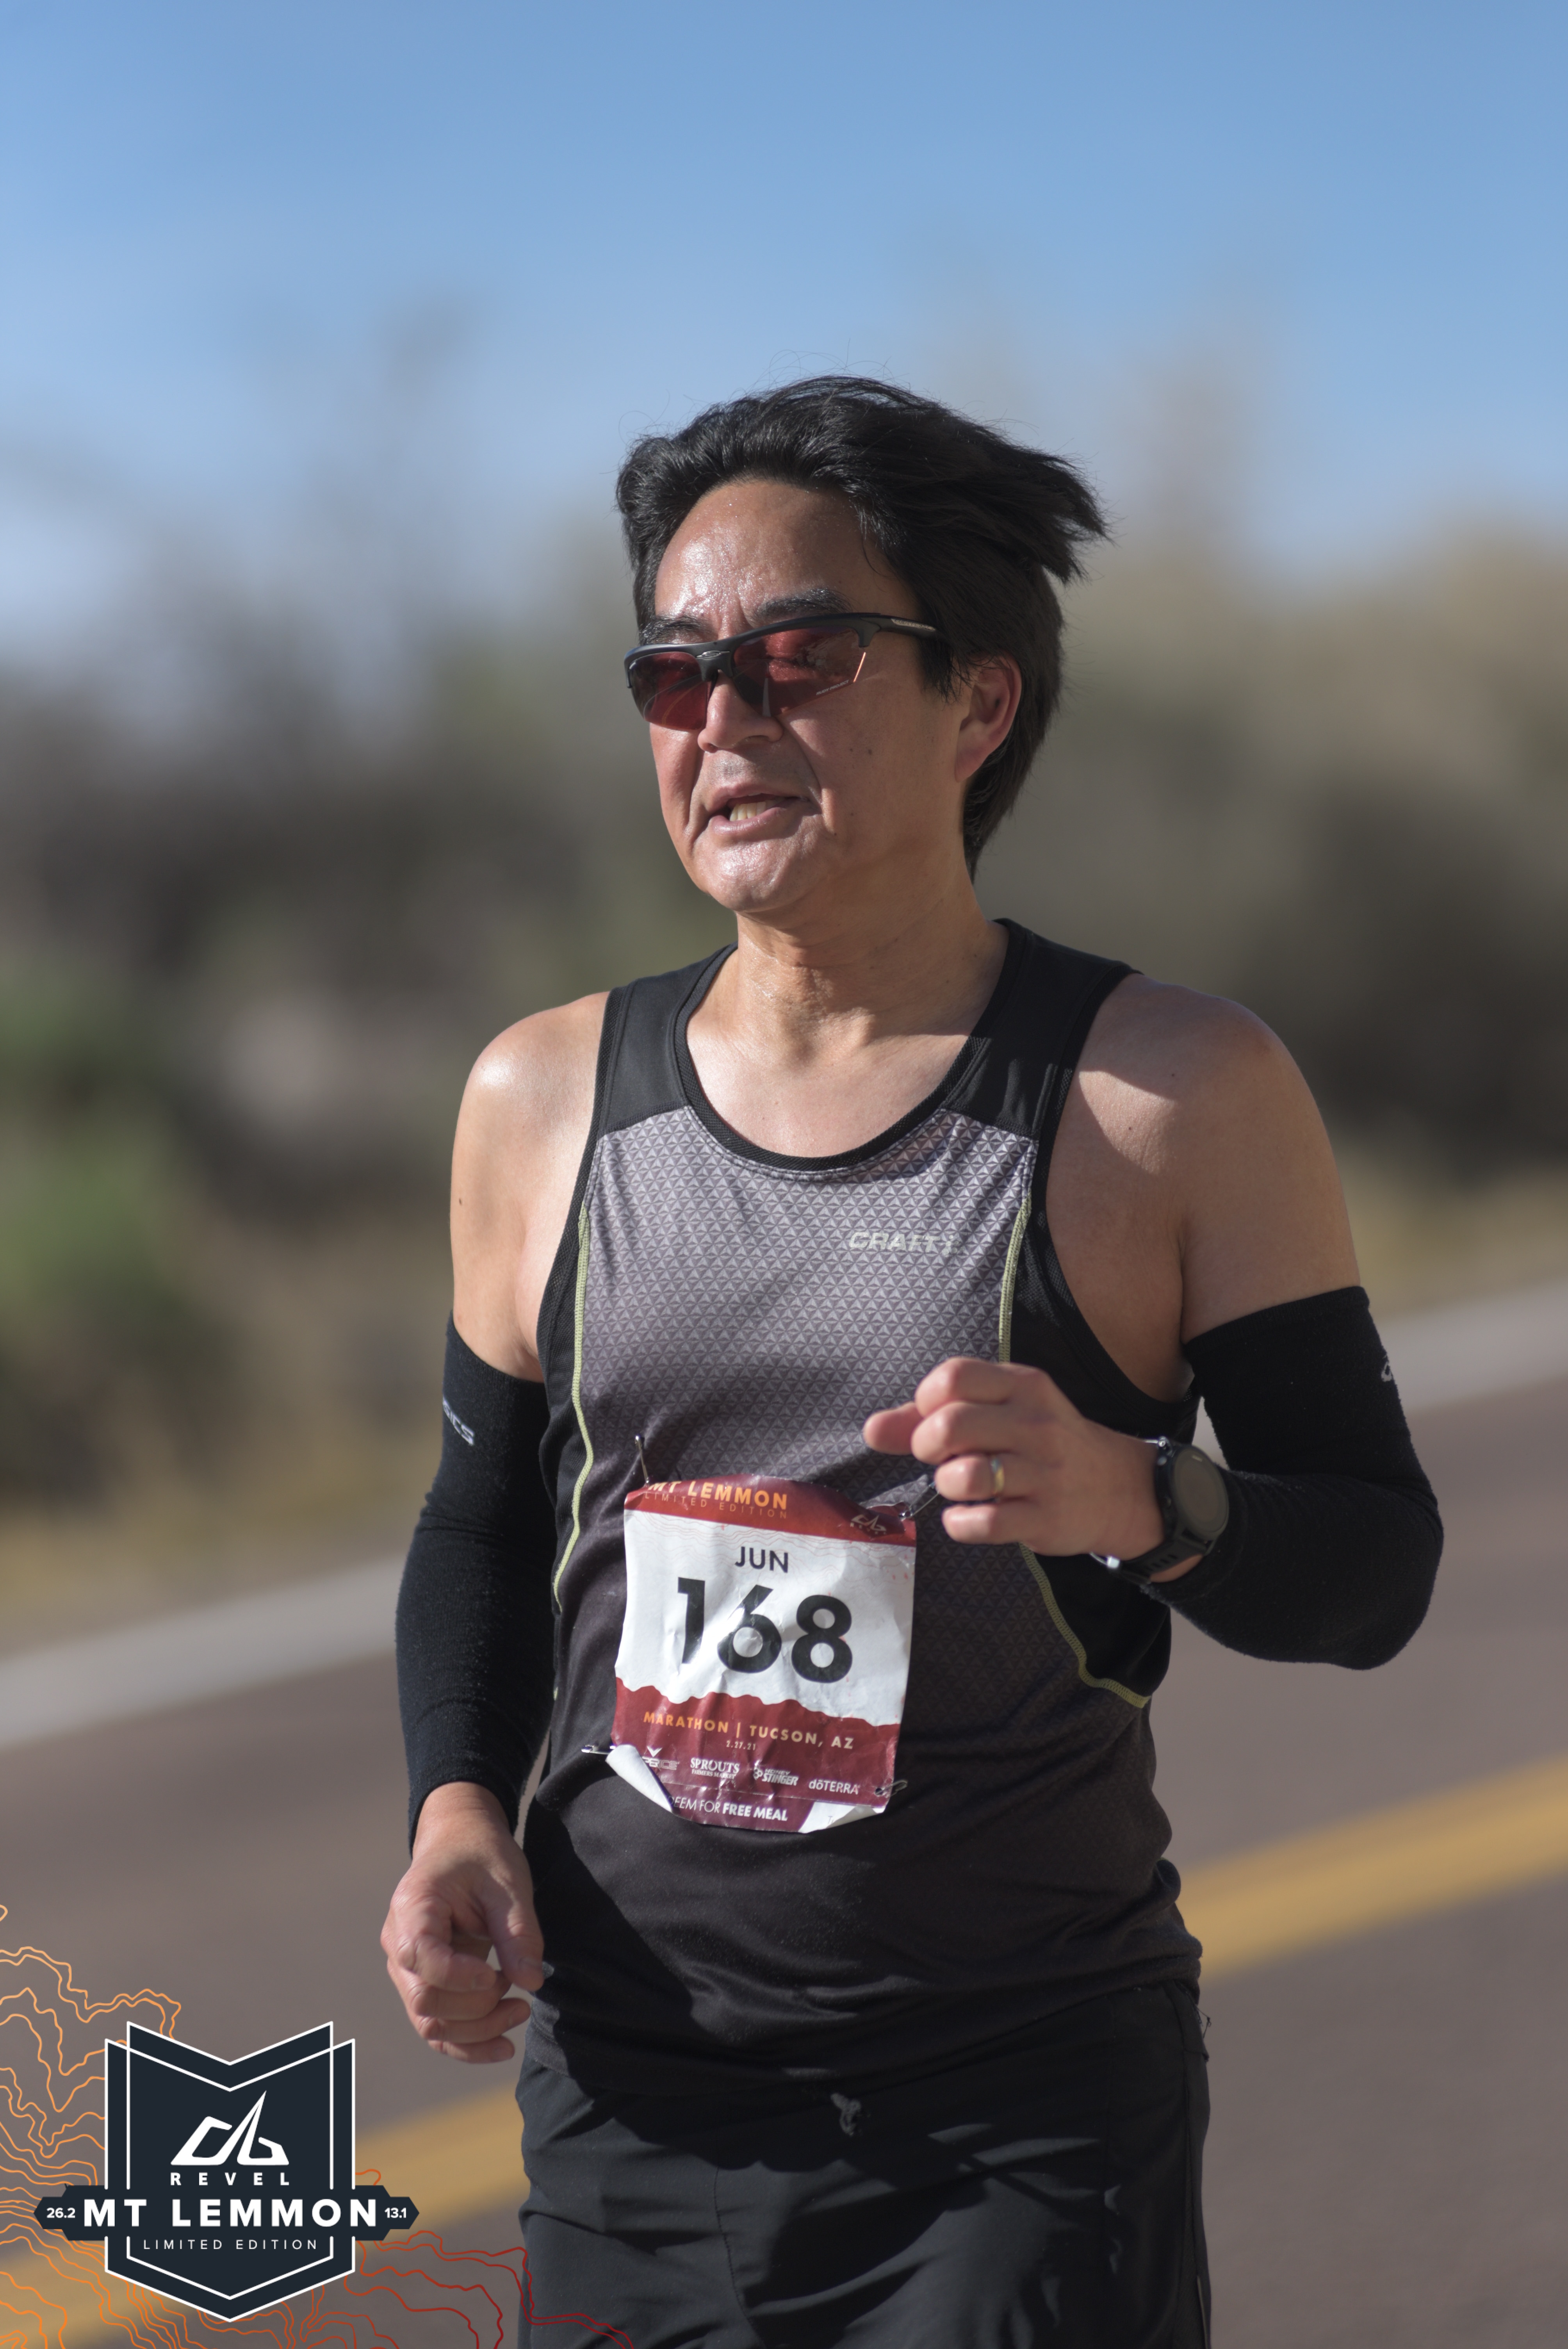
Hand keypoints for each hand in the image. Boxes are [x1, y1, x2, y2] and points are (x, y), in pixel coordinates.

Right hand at [380, 1782, 545, 2062]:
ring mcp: (405, 1968)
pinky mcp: (421, 1984)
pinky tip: (503, 2045)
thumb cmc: (483, 1856)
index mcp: (413, 1907)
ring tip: (521, 2011)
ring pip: (429, 2023)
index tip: (500, 1976)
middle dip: (477, 2008)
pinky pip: (436, 2028)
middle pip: (426, 2000)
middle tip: (519, 1992)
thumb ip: (518, 1932)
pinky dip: (467, 2044)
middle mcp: (398, 1941)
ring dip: (477, 2031)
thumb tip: (531, 1983)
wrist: (460, 1844)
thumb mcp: (508, 1883)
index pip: (423, 1958)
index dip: (461, 1977)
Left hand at [863, 1357, 1196, 1577]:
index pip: (954, 1376)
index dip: (926, 1401)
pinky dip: (961, 1524)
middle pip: (952, 1424)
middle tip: (936, 1457)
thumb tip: (871, 1429)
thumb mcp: (1001, 1413)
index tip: (932, 1420)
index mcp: (1023, 1386)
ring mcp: (1044, 1473)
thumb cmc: (1042, 1445)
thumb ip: (933, 1417)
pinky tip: (969, 1518)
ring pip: (966, 1475)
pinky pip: (983, 1523)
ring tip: (957, 1486)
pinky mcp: (1045, 1518)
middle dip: (926, 1444)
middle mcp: (1035, 1424)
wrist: (1120, 1488)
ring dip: (946, 1485)